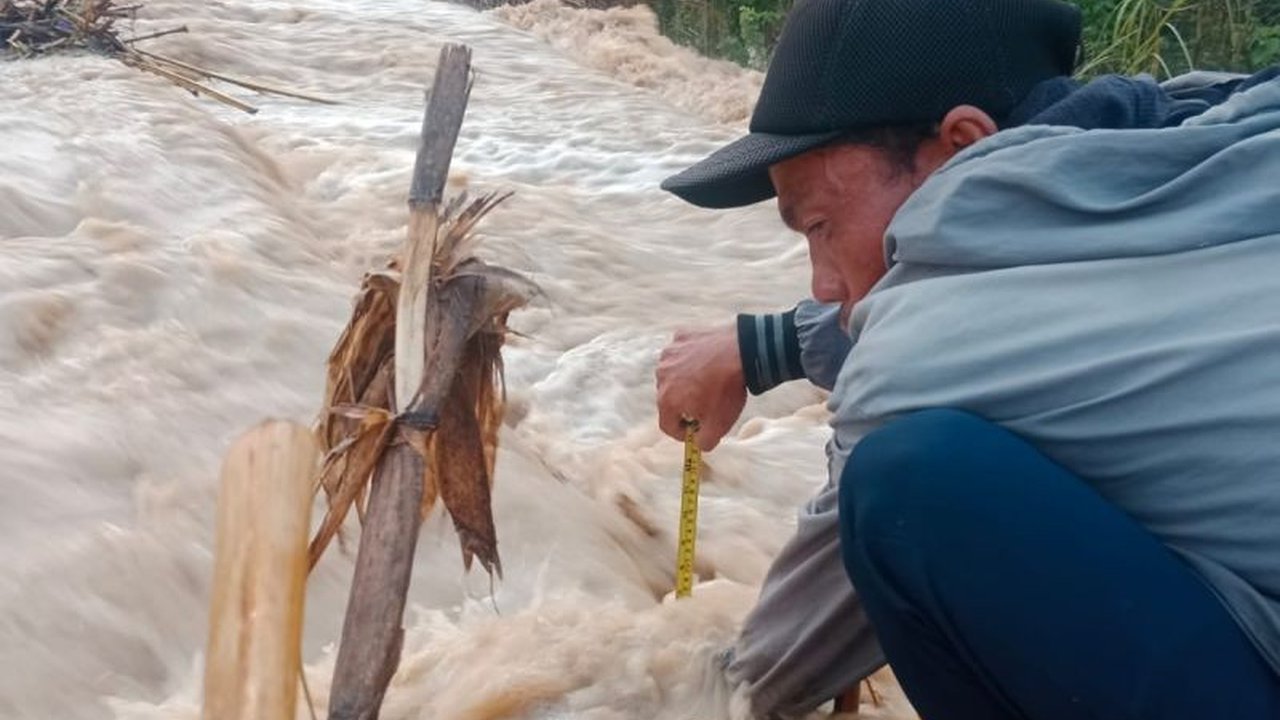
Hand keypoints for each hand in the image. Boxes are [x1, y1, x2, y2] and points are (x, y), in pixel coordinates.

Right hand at [656, 324, 745, 450]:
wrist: (742, 352)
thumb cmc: (727, 389)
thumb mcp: (719, 425)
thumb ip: (704, 442)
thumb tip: (699, 444)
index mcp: (666, 399)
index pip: (667, 425)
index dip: (682, 433)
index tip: (696, 432)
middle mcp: (661, 376)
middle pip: (669, 398)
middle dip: (684, 405)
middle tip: (706, 405)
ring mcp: (669, 353)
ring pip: (674, 374)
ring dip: (685, 379)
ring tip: (707, 380)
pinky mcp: (681, 336)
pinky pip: (682, 352)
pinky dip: (691, 357)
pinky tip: (708, 360)